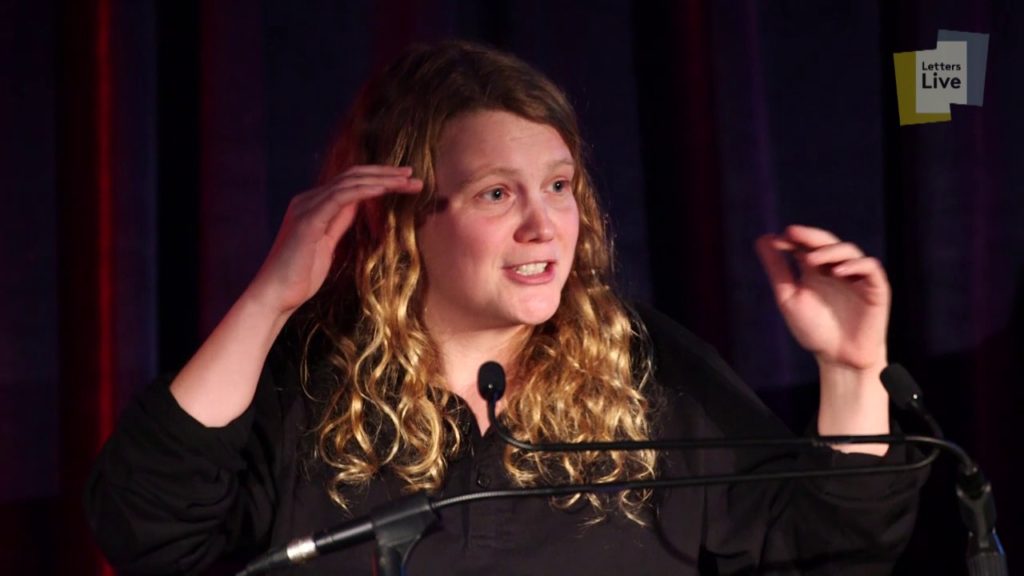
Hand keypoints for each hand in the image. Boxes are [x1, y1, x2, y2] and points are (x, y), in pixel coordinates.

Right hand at [245, 165, 422, 316]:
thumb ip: (339, 223)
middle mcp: (308, 199)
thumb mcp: (327, 244)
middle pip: (352, 176)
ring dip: (381, 180)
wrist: (276, 294)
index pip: (350, 182)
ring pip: (349, 183)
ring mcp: (307, 207)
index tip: (404, 180)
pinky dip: (364, 191)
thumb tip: (357, 207)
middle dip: (385, 174)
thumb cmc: (301, 274)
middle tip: (412, 175)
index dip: (378, 178)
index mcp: (313, 204)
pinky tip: (384, 189)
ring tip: (406, 181)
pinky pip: (339, 198)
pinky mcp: (308, 220)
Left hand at [755, 225, 890, 370]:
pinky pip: (870, 268)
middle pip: (826, 242)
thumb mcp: (789, 297)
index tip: (776, 239)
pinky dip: (855, 265)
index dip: (794, 239)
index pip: (806, 245)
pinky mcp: (876, 287)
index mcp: (816, 269)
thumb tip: (762, 238)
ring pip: (849, 251)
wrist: (839, 358)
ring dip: (830, 251)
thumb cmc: (814, 330)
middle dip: (810, 236)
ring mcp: (857, 276)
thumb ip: (777, 269)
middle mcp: (837, 268)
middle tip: (792, 233)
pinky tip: (837, 271)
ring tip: (811, 259)